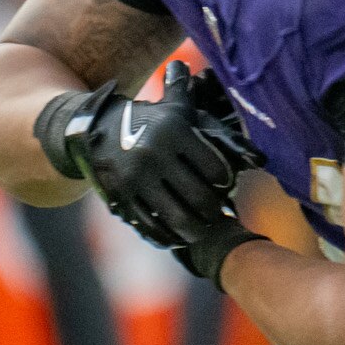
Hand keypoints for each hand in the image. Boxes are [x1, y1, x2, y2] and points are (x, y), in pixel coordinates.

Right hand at [36, 68, 260, 284]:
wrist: (96, 128)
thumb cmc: (151, 119)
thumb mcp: (177, 107)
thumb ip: (213, 117)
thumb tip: (248, 132)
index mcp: (175, 131)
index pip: (214, 167)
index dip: (225, 181)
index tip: (227, 186)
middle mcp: (155, 154)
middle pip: (198, 196)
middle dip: (213, 210)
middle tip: (219, 213)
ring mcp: (136, 178)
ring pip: (176, 216)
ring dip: (195, 228)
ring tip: (202, 229)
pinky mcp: (120, 196)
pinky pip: (150, 225)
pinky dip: (167, 235)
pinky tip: (177, 237)